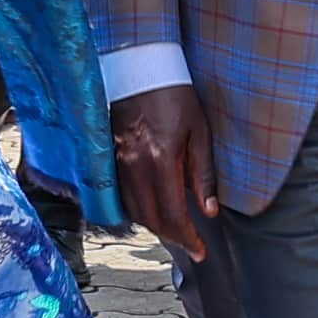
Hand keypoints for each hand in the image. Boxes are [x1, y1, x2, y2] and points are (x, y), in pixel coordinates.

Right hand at [110, 85, 215, 256]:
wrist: (139, 66)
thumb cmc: (174, 95)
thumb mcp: (199, 132)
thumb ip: (203, 173)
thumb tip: (208, 210)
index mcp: (160, 160)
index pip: (172, 214)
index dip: (187, 238)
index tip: (201, 251)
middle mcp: (134, 167)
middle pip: (151, 219)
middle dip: (174, 237)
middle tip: (193, 246)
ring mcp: (117, 163)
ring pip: (134, 211)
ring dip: (155, 226)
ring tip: (177, 231)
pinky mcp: (108, 158)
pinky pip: (121, 196)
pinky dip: (138, 210)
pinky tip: (153, 210)